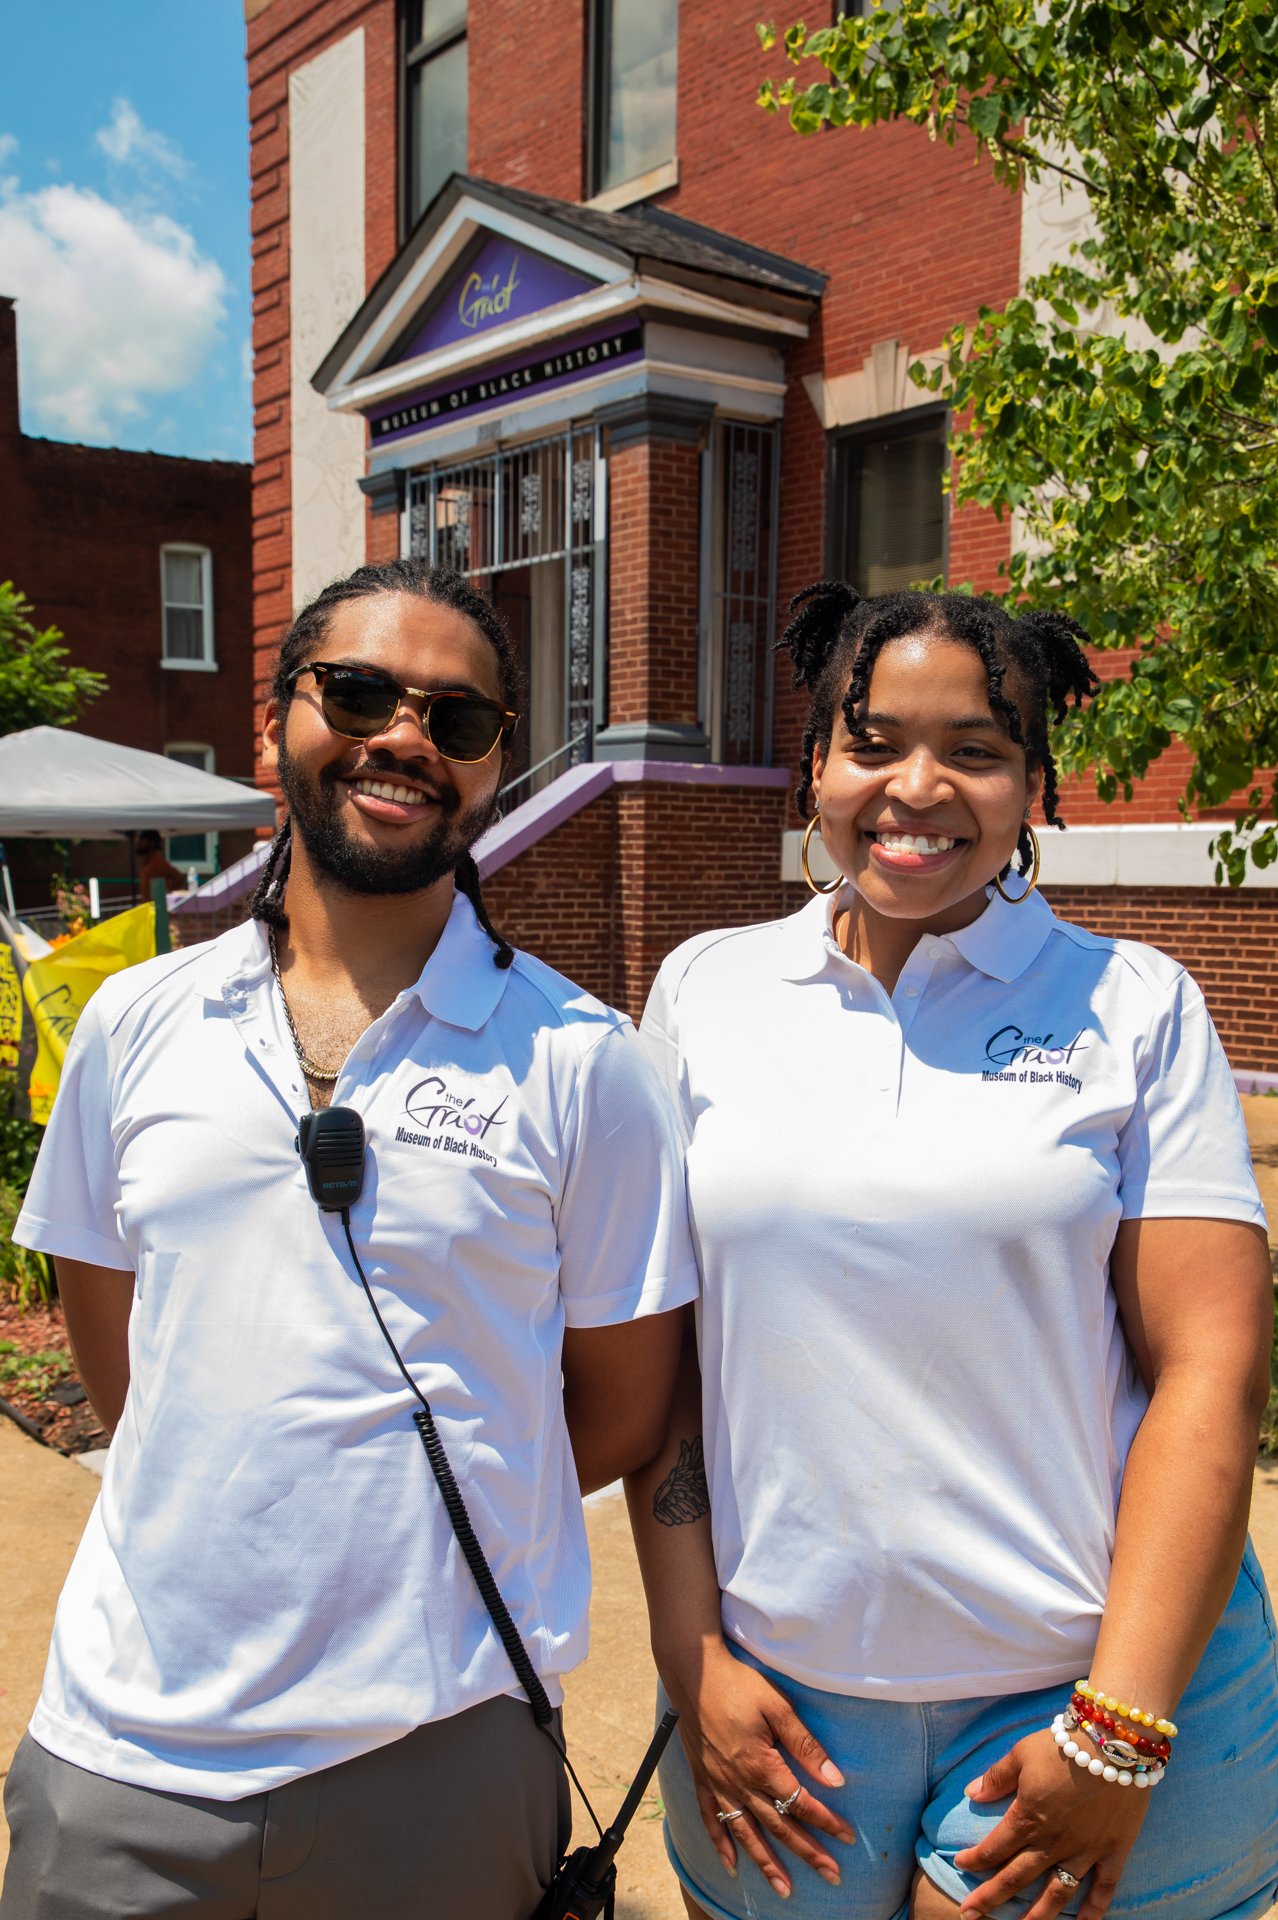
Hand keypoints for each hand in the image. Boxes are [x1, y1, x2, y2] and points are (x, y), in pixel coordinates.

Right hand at [661, 1640, 855, 1899]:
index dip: (827, 1821)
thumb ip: (805, 1745)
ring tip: (785, 1889)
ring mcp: (718, 1783)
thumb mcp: (777, 1706)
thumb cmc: (738, 1684)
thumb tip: (835, 1779)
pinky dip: (721, 1844)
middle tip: (832, 1876)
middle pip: (778, 1825)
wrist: (693, 1672)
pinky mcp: (702, 1777)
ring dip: (767, 1863)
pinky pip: (711, 1818)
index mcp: (761, 1765)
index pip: (801, 1802)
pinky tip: (731, 1864)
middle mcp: (739, 1782)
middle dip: (807, 1852)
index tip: (848, 1838)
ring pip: (746, 1832)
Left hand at [956, 1728, 1151, 1919]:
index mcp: (1027, 1818)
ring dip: (1036, 1916)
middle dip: (990, 1898)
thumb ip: (997, 1778)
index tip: (960, 1864)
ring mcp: (1084, 1851)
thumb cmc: (1062, 1744)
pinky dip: (1094, 1910)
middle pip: (1017, 1878)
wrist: (1112, 1743)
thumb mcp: (1020, 1754)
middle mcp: (1053, 1842)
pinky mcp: (1112, 1851)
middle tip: (970, 1914)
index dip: (974, 1859)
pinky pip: (1103, 1888)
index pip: (994, 1848)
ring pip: (1056, 1894)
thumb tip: (971, 1794)